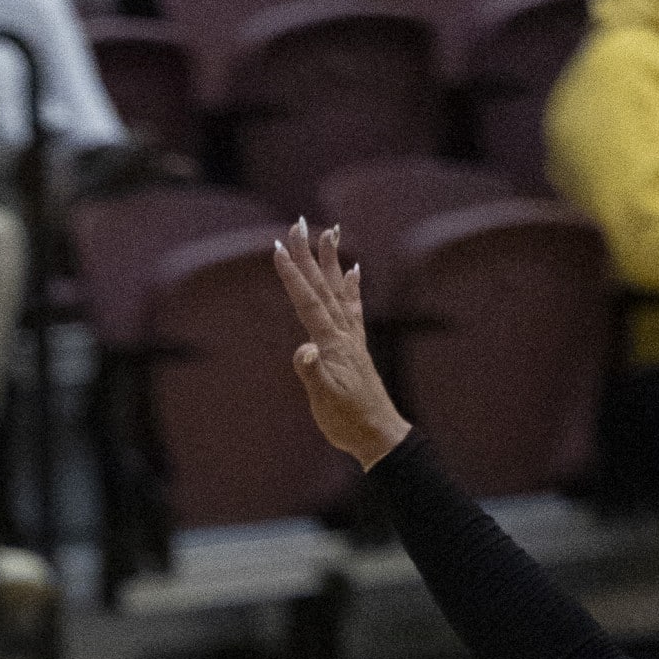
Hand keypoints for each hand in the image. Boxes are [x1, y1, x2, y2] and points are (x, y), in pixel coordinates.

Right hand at [272, 217, 410, 470]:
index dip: (293, 274)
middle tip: (299, 223)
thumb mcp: (325, 401)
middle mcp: (343, 334)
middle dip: (309, 254)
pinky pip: (353, 307)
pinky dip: (351, 286)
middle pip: (322, 286)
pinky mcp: (357, 346)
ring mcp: (352, 338)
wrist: (379, 435)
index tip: (279, 247)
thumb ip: (313, 373)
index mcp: (332, 344)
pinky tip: (353, 271)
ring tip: (329, 232)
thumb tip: (303, 349)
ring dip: (331, 261)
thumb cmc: (348, 421)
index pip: (308, 302)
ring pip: (338, 290)